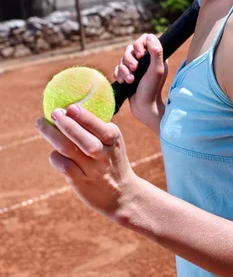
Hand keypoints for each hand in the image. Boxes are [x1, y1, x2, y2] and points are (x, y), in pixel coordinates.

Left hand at [35, 104, 137, 221]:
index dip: (83, 116)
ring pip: (69, 149)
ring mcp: (92, 169)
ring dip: (52, 135)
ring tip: (41, 124)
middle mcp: (104, 154)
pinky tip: (53, 151)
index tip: (70, 107)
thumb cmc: (112, 160)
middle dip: (66, 123)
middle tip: (54, 112)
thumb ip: (97, 128)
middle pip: (82, 137)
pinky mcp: (81, 182)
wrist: (122, 194)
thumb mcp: (113, 142)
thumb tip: (71, 107)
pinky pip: (64, 166)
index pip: (98, 125)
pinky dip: (55, 156)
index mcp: (113, 139)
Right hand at [114, 33, 168, 131]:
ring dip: (124, 70)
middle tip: (134, 70)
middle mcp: (145, 60)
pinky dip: (119, 75)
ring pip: (123, 59)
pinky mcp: (127, 75)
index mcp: (155, 56)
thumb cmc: (152, 89)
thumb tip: (150, 35)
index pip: (144, 39)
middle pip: (130, 49)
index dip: (139, 44)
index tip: (140, 54)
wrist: (143, 108)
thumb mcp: (156, 70)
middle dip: (129, 59)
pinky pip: (117, 68)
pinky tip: (124, 82)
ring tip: (130, 80)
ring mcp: (135, 67)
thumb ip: (156, 52)